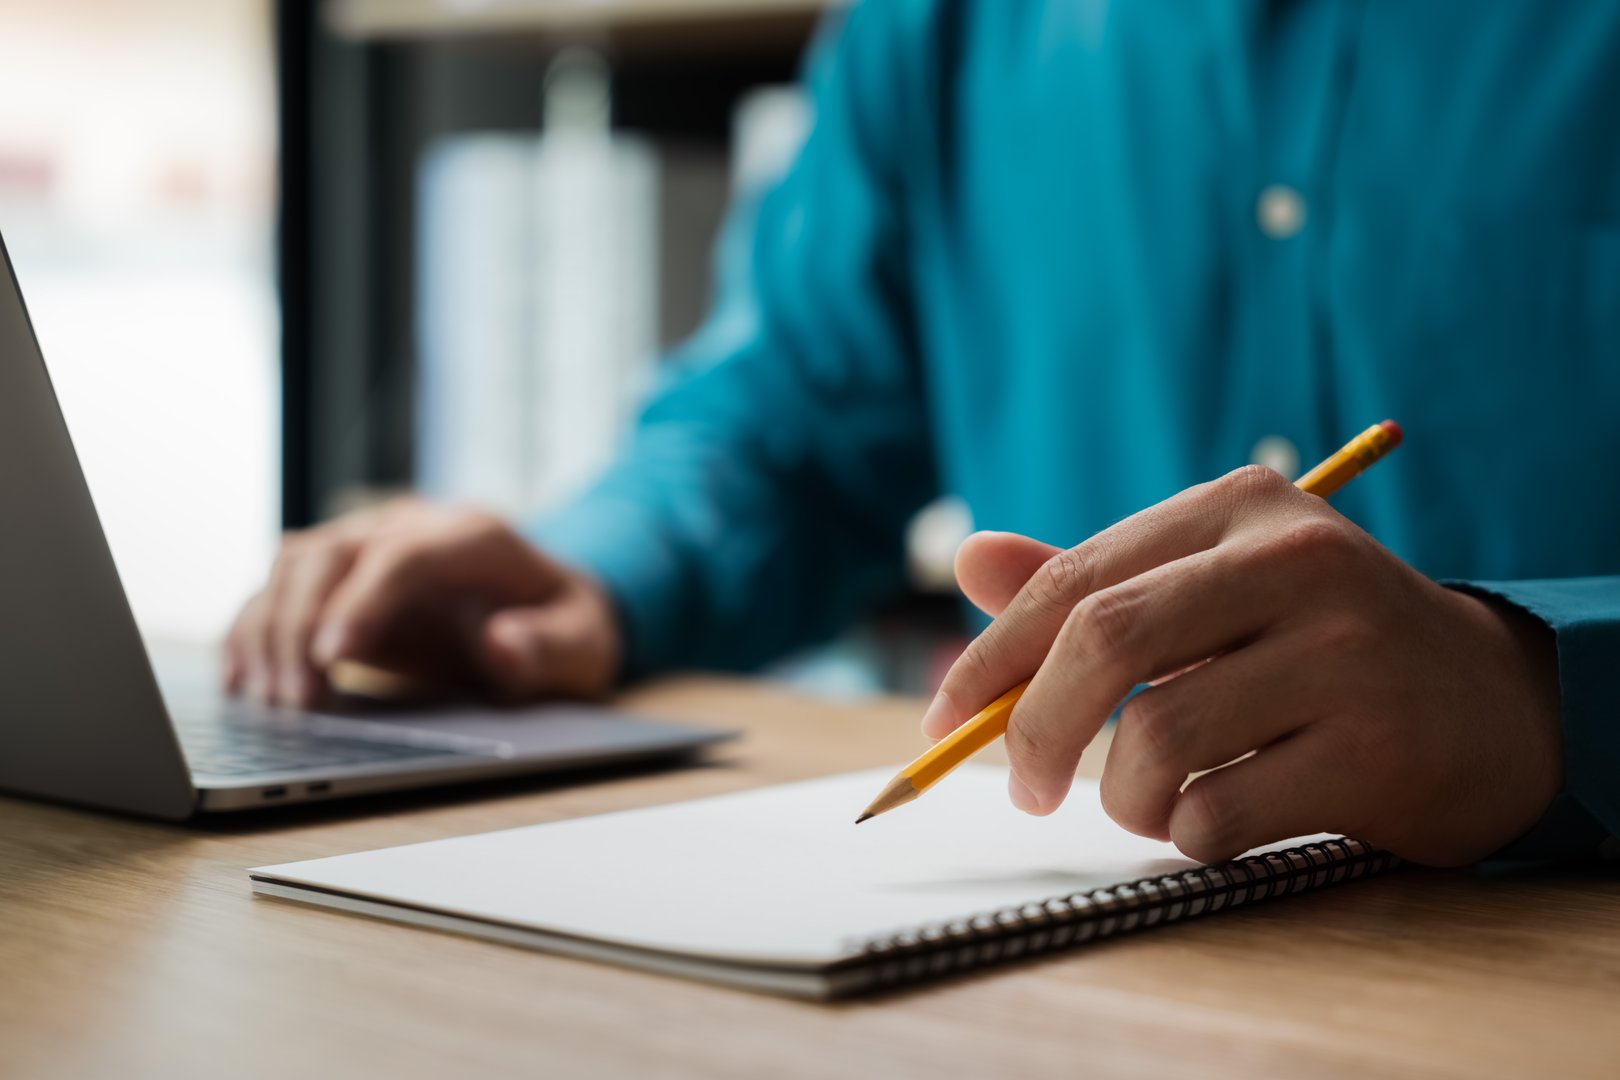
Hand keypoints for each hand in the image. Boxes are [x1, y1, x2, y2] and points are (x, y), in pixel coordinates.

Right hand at [223, 499, 621, 706]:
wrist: (550, 611)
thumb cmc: (565, 629)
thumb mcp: (583, 644)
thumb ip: (549, 646)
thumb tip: (503, 643)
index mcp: (474, 536)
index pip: (403, 556)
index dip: (362, 602)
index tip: (333, 658)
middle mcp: (411, 528)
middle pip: (329, 552)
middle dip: (299, 623)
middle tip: (295, 701)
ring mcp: (369, 547)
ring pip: (292, 566)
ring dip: (268, 630)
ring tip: (271, 702)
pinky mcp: (341, 579)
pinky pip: (279, 589)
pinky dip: (253, 629)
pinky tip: (241, 680)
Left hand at [927, 465, 1562, 866]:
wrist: (1491, 704)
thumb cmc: (1317, 644)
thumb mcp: (1213, 588)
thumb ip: (1093, 581)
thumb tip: (966, 559)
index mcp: (1241, 508)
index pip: (1077, 579)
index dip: (993, 658)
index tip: (946, 719)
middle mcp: (1296, 562)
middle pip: (1106, 641)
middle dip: (1033, 730)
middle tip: (1022, 787)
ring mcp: (1345, 653)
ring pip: (1157, 740)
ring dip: (1124, 797)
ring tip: (1152, 801)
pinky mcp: (1376, 749)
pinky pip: (1218, 812)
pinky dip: (1188, 833)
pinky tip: (1219, 817)